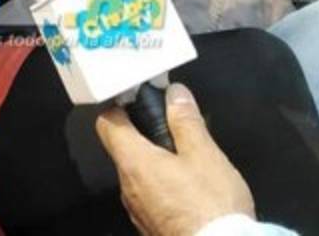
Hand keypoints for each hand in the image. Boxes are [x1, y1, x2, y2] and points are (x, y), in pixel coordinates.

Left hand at [96, 83, 254, 235]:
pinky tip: (190, 188)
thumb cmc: (210, 206)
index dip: (120, 105)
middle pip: (124, 148)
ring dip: (158, 162)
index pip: (107, 123)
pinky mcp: (150, 225)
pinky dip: (164, 185)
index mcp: (134, 162)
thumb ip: (186, 121)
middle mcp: (127, 186)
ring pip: (139, 174)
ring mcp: (137, 209)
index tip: (139, 98)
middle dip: (147, 134)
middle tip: (175, 128)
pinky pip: (150, 196)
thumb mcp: (204, 154)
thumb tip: (175, 95)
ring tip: (189, 159)